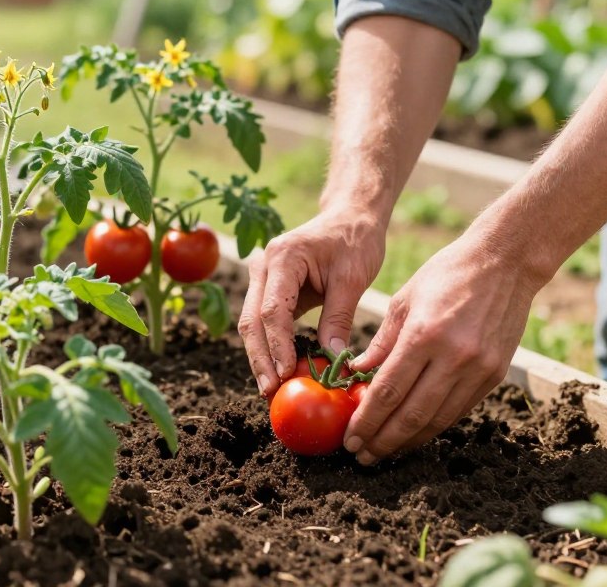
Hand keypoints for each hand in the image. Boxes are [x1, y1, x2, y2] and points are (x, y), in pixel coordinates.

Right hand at [238, 210, 385, 397]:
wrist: (350, 216)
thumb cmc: (355, 240)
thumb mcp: (352, 278)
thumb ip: (339, 318)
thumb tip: (334, 361)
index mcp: (283, 257)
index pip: (272, 310)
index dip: (277, 345)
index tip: (286, 374)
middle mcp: (264, 265)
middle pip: (251, 320)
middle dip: (260, 358)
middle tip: (271, 391)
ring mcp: (263, 277)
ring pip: (252, 323)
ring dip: (261, 356)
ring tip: (272, 389)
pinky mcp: (271, 288)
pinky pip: (265, 321)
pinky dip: (270, 346)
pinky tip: (279, 371)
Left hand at [343, 232, 544, 463]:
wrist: (505, 263)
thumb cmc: (446, 274)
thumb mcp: (403, 300)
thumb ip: (381, 343)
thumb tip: (356, 376)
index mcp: (424, 335)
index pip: (388, 391)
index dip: (366, 421)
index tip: (350, 439)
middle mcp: (453, 357)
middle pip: (412, 415)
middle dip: (383, 441)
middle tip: (361, 456)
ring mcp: (478, 369)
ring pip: (437, 420)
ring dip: (408, 441)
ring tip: (384, 451)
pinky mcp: (494, 375)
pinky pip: (458, 410)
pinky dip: (434, 426)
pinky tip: (414, 432)